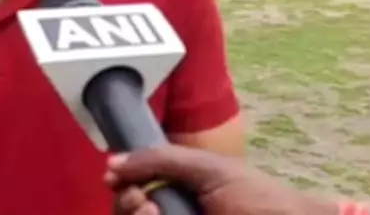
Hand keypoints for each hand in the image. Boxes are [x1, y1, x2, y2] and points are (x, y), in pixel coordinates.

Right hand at [105, 145, 338, 214]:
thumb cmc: (257, 199)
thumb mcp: (207, 169)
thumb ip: (160, 160)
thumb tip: (111, 164)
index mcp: (178, 191)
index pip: (131, 189)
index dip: (120, 184)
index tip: (116, 181)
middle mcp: (175, 213)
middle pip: (127, 210)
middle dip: (126, 203)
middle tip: (143, 203)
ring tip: (154, 212)